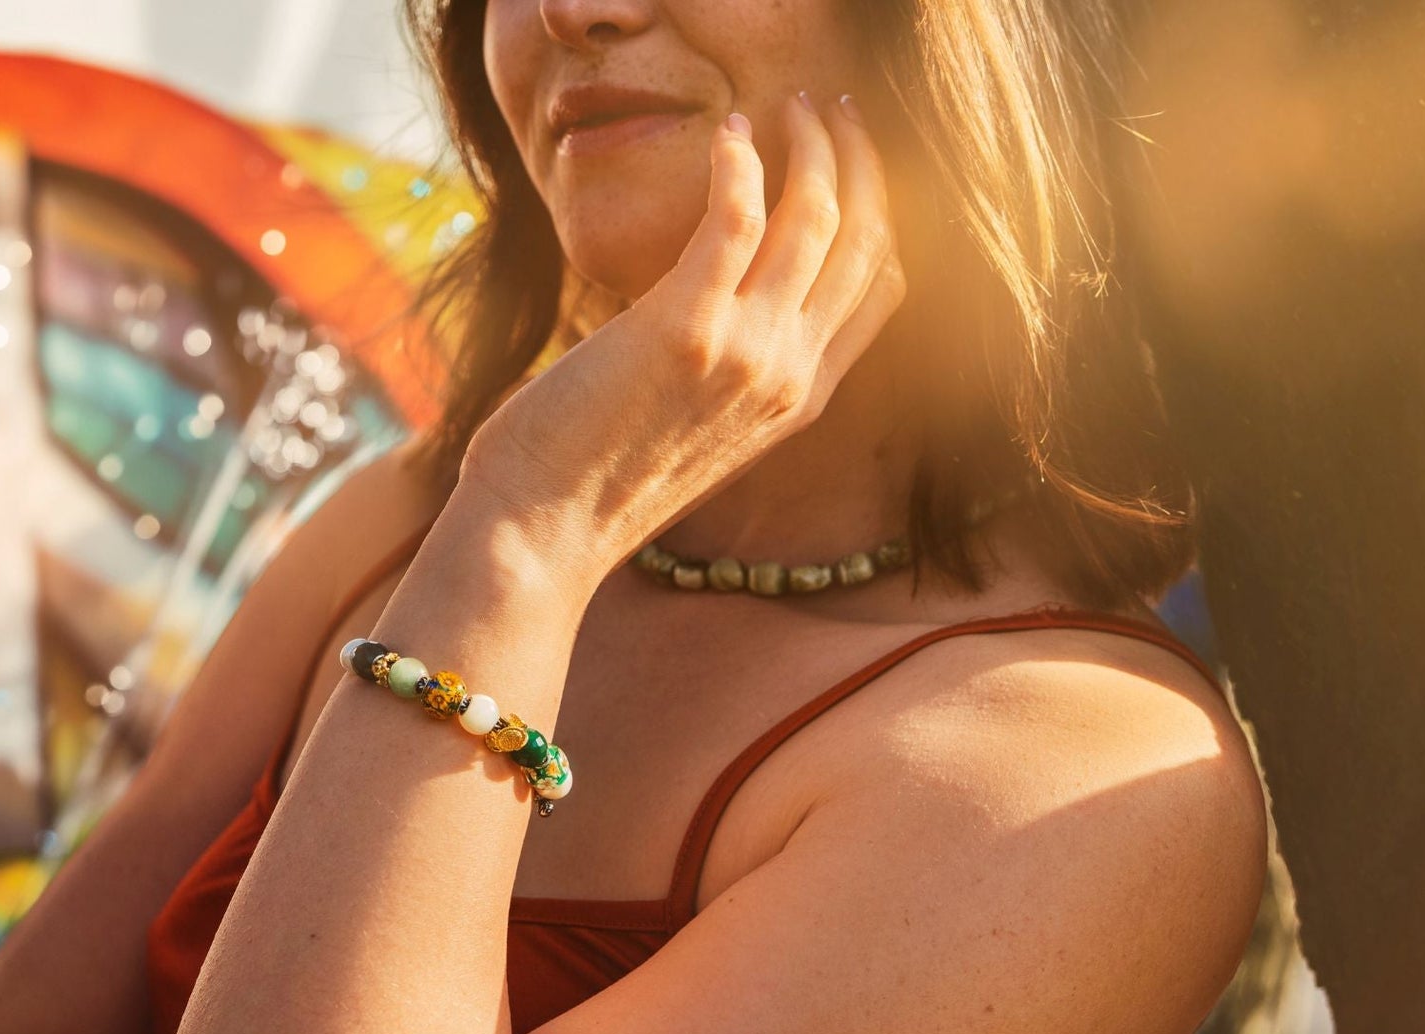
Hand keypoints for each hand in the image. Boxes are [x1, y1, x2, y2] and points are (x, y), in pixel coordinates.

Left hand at [458, 90, 906, 588]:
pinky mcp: (685, 328)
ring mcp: (746, 353)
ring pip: (817, 220)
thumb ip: (730, 372)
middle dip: (860, 162)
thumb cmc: (593, 481)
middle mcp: (790, 376)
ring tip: (792, 108)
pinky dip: (740, 165)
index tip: (859, 163)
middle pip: (865, 243)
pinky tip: (730, 135)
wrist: (541, 534)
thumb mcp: (695, 431)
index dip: (883, 213)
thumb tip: (715, 307)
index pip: (882, 290)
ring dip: (811, 148)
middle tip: (836, 109)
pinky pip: (737, 220)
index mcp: (800, 401)